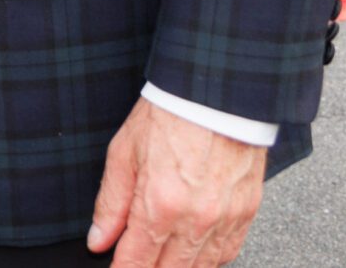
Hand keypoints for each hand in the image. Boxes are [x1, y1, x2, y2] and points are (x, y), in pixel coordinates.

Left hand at [88, 97, 265, 265]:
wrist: (214, 95)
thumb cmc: (169, 116)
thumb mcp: (124, 154)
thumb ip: (111, 203)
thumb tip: (98, 239)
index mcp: (159, 205)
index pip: (137, 262)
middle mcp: (196, 220)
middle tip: (135, 263)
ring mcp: (225, 219)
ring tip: (161, 260)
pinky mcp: (247, 213)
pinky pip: (228, 253)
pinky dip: (209, 259)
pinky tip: (193, 254)